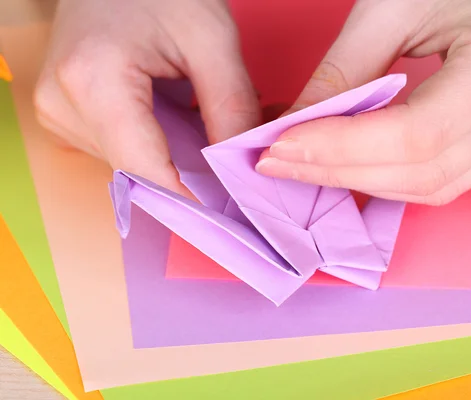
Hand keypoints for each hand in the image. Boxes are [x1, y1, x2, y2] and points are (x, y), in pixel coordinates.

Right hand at [34, 0, 259, 195]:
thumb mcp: (211, 40)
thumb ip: (231, 108)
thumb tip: (240, 170)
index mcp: (93, 81)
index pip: (145, 170)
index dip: (189, 199)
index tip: (228, 213)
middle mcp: (62, 103)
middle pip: (136, 171)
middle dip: (186, 175)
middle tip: (228, 164)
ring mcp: (56, 110)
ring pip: (127, 165)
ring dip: (169, 157)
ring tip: (197, 124)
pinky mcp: (63, 112)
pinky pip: (116, 149)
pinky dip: (150, 144)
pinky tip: (171, 118)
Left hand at [257, 0, 470, 204]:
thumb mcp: (389, 7)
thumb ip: (342, 72)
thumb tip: (291, 128)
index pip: (417, 132)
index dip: (344, 147)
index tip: (283, 144)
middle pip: (423, 169)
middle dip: (342, 172)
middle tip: (279, 162)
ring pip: (432, 186)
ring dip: (361, 183)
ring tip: (305, 165)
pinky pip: (442, 181)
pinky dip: (388, 180)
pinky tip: (347, 166)